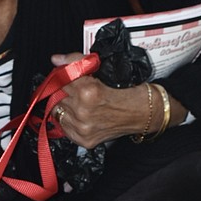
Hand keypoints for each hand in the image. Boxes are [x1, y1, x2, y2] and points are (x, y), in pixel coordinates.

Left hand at [51, 53, 186, 147]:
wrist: (143, 113)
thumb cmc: (126, 93)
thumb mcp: (102, 71)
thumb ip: (76, 63)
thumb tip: (57, 59)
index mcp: (88, 92)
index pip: (61, 80)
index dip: (62, 75)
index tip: (64, 74)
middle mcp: (84, 112)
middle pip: (57, 96)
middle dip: (63, 90)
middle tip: (74, 88)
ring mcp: (84, 129)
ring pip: (57, 113)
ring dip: (64, 106)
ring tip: (77, 102)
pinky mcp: (84, 140)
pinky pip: (64, 128)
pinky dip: (69, 120)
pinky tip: (79, 115)